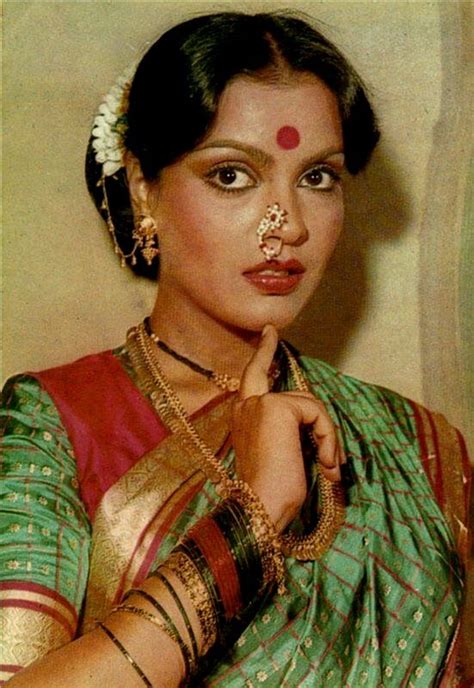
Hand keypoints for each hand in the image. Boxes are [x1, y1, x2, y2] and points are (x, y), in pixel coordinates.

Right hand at [232, 325, 343, 531]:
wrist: (260, 509)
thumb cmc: (271, 493)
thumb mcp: (280, 454)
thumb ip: (288, 430)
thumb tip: (315, 422)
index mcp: (243, 416)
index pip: (253, 375)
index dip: (264, 353)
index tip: (271, 332)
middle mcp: (247, 405)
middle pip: (296, 394)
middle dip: (320, 420)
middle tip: (329, 451)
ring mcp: (261, 403)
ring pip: (311, 405)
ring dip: (328, 438)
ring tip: (329, 468)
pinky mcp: (277, 407)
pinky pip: (316, 413)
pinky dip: (329, 439)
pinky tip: (327, 464)